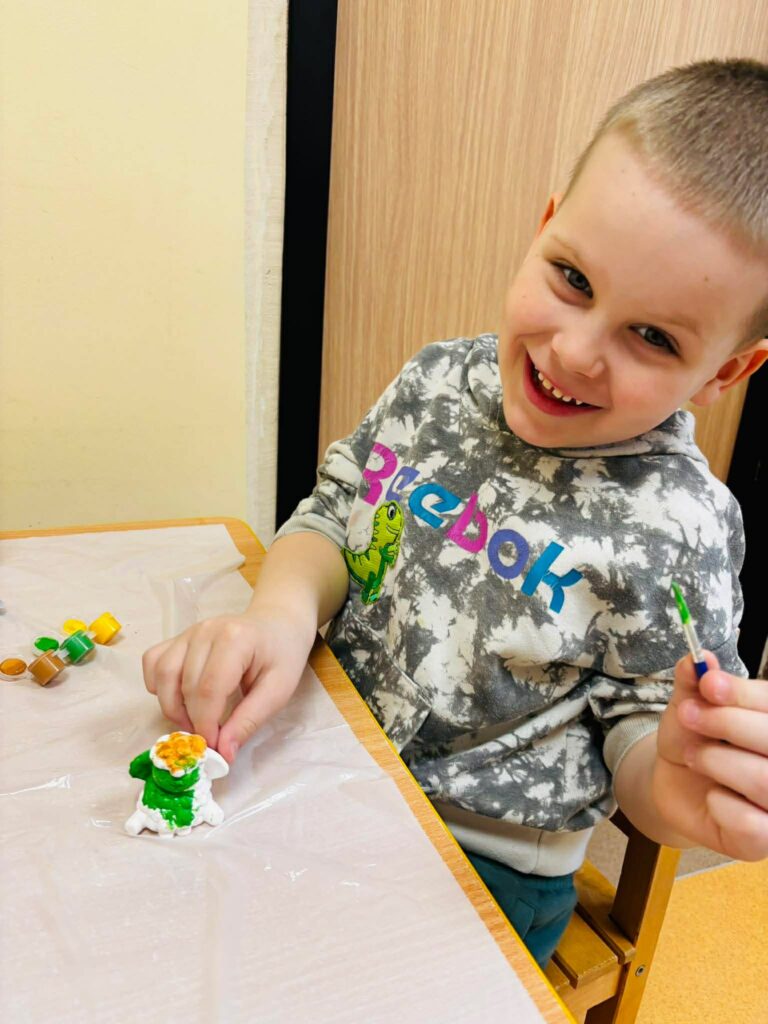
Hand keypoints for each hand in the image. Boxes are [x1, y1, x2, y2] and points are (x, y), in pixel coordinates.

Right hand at [142, 607, 315, 762]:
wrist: (277, 624)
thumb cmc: (282, 655)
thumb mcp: (278, 691)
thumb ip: (250, 721)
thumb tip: (223, 754)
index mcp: (235, 639)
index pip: (208, 689)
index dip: (206, 724)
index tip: (214, 747)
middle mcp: (206, 631)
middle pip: (185, 685)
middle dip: (193, 721)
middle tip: (209, 738)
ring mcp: (189, 632)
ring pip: (163, 674)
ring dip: (172, 706)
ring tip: (194, 721)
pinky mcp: (179, 638)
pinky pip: (154, 662)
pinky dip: (158, 685)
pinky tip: (179, 698)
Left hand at [653, 651, 767, 859]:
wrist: (677, 786)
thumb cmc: (695, 740)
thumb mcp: (689, 706)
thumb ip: (694, 683)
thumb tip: (697, 658)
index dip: (743, 694)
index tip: (708, 683)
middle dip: (726, 722)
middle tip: (688, 716)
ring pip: (764, 780)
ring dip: (717, 761)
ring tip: (694, 757)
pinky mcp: (765, 840)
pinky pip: (748, 823)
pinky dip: (719, 804)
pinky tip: (712, 796)